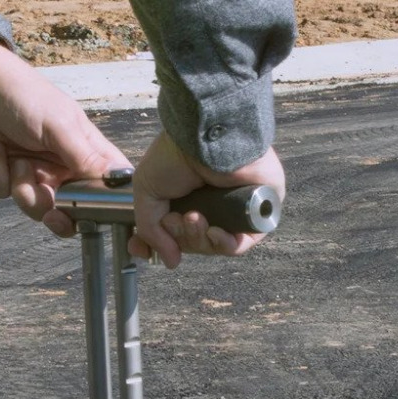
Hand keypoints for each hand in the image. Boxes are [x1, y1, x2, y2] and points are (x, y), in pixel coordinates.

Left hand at [0, 44, 129, 235]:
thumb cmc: (26, 97)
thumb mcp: (60, 125)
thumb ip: (86, 157)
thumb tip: (119, 181)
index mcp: (86, 152)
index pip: (108, 184)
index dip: (105, 204)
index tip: (93, 215)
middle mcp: (63, 167)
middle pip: (72, 207)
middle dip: (57, 210)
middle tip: (52, 213)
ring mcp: (34, 173)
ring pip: (36, 207)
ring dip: (23, 187)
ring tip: (16, 160)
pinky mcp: (5, 175)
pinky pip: (4, 193)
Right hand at [130, 129, 284, 268]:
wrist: (206, 138)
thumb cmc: (176, 154)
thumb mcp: (147, 189)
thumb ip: (150, 229)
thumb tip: (169, 260)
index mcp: (184, 196)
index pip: (171, 232)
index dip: (157, 245)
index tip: (141, 251)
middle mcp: (209, 203)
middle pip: (192, 242)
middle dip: (180, 236)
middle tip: (175, 219)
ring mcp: (233, 209)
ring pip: (215, 245)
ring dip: (199, 239)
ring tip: (194, 218)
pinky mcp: (256, 212)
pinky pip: (241, 243)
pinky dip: (225, 245)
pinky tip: (214, 232)